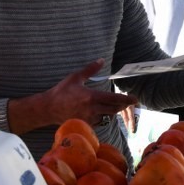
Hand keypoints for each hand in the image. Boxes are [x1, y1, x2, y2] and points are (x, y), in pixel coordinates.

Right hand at [10, 59, 136, 132]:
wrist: (48, 109)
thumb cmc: (61, 92)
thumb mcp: (75, 77)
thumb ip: (90, 69)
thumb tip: (101, 60)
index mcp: (91, 97)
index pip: (114, 99)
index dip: (126, 99)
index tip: (135, 99)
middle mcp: (92, 109)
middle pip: (114, 109)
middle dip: (121, 106)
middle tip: (126, 102)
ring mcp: (89, 118)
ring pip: (107, 116)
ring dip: (112, 111)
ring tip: (113, 106)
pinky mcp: (85, 124)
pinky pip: (99, 122)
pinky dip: (103, 117)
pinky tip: (100, 112)